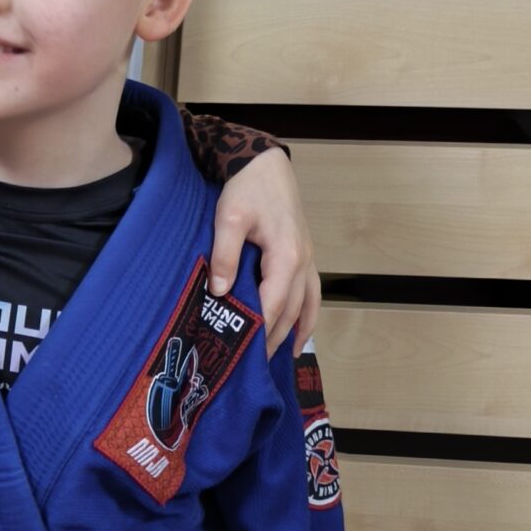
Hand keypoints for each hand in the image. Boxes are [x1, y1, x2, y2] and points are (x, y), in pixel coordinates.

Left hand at [207, 148, 319, 358]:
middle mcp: (304, 263)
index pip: (273, 305)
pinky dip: (306, 319)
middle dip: (272, 340)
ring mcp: (308, 260)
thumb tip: (219, 292)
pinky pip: (311, 295)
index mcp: (286, 256)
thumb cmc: (247, 189)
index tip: (242, 354)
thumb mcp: (228, 218)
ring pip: (305, 307)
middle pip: (290, 312)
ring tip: (274, 360)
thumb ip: (224, 255)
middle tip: (250, 366)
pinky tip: (297, 336)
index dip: (259, 331)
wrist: (266, 164)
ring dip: (291, 334)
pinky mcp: (305, 257)